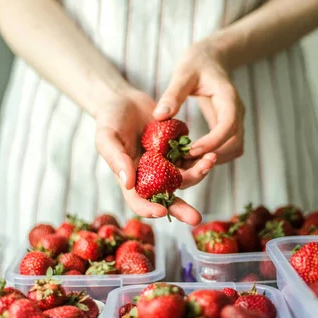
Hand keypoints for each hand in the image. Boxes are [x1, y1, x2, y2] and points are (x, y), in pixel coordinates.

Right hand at [94, 87, 214, 224]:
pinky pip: (191, 159)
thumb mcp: (106, 137)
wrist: (124, 99)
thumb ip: (115, 159)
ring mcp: (165, 164)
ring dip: (198, 174)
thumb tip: (128, 183)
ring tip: (210, 162)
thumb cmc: (109, 119)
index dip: (149, 210)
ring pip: (184, 177)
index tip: (162, 212)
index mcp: (130, 178)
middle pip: (167, 198)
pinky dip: (201, 158)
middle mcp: (150, 176)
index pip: (139, 202)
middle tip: (196, 219)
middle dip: (182, 210)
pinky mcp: (177, 149)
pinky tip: (210, 153)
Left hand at [153, 39, 244, 163]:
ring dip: (215, 159)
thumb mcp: (183, 73)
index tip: (191, 150)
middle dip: (213, 156)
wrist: (211, 59)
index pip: (228, 125)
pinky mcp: (229, 127)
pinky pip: (228, 148)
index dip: (213, 141)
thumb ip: (173, 94)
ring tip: (188, 161)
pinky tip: (193, 155)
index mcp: (228, 98)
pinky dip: (214, 155)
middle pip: (235, 143)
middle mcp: (237, 112)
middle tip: (186, 161)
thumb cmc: (197, 63)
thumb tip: (159, 116)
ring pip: (235, 149)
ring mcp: (236, 121)